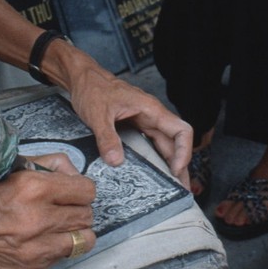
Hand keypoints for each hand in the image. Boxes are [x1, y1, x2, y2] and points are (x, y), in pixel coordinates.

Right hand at [0, 158, 95, 268]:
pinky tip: (41, 238)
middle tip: (64, 206)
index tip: (74, 189)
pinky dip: (58, 247)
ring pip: (84, 239)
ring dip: (75, 230)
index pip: (86, 190)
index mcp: (33, 189)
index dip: (81, 188)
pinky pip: (63, 256)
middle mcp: (38, 219)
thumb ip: (48, 164)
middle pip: (87, 214)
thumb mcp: (10, 167)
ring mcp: (37, 247)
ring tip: (60, 224)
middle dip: (78, 208)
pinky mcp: (33, 267)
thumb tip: (72, 171)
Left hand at [67, 70, 192, 189]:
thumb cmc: (93, 88)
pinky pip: (150, 144)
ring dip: (169, 164)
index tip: (176, 170)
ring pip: (164, 145)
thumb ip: (107, 137)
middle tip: (180, 190)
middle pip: (175, 142)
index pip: (181, 130)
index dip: (184, 151)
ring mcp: (144, 121)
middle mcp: (151, 116)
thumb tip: (116, 161)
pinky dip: (155, 159)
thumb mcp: (97, 114)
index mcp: (151, 109)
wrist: (83, 78)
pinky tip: (152, 173)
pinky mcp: (135, 126)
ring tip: (171, 187)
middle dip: (180, 166)